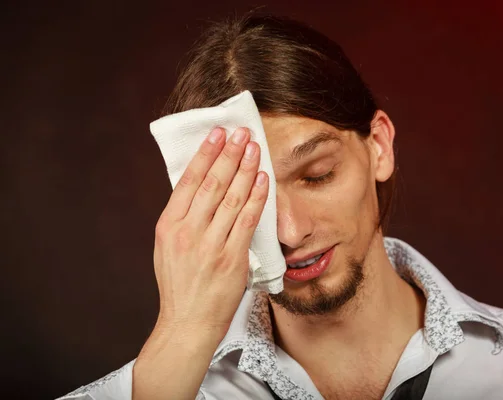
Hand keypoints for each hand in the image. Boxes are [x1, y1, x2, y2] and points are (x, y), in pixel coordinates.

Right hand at [152, 126, 267, 334]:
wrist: (187, 322)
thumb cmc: (179, 284)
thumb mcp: (167, 247)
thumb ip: (182, 217)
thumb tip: (199, 185)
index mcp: (168, 226)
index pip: (189, 180)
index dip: (205, 154)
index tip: (217, 134)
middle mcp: (187, 232)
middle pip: (212, 183)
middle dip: (229, 154)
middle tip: (242, 132)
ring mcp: (210, 245)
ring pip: (231, 197)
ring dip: (246, 169)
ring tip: (255, 148)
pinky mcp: (232, 258)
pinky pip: (247, 220)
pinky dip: (257, 197)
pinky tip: (263, 179)